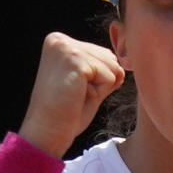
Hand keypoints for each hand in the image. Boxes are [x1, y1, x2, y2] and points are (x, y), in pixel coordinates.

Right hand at [18, 32, 124, 156]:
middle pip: (110, 58)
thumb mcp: (85, 82)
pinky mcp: (76, 60)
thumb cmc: (66, 112)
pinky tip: (78, 97)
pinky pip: (110, 76)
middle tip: (75, 95)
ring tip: (76, 95)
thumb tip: (125, 59)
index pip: (103, 54)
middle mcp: (60, 40)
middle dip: (101, 82)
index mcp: (58, 42)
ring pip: (113, 66)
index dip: (97, 79)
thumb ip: (101, 66)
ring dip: (101, 88)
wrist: (47, 133)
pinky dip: (100, 92)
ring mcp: (67, 48)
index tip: (73, 90)